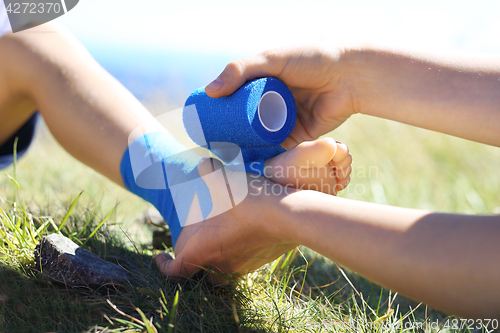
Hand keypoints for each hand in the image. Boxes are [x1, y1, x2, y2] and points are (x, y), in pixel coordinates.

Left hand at [156, 158, 297, 282]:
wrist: (289, 215)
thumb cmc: (250, 201)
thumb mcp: (224, 180)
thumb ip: (209, 171)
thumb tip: (203, 163)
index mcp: (202, 250)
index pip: (175, 272)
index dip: (163, 266)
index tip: (160, 256)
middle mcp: (221, 265)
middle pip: (200, 274)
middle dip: (194, 264)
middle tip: (195, 246)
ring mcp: (242, 267)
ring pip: (223, 271)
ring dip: (217, 259)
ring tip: (218, 240)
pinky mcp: (261, 263)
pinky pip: (243, 263)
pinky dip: (239, 253)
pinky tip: (245, 234)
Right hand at [205, 46, 356, 148]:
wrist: (349, 78)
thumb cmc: (311, 61)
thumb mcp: (272, 60)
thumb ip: (241, 70)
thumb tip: (210, 92)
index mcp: (264, 83)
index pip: (235, 99)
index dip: (219, 110)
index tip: (201, 122)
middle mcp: (273, 104)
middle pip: (244, 122)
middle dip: (227, 134)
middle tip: (208, 145)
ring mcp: (285, 122)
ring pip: (259, 138)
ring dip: (242, 149)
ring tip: (221, 158)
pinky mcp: (298, 138)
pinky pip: (278, 149)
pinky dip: (264, 157)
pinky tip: (245, 167)